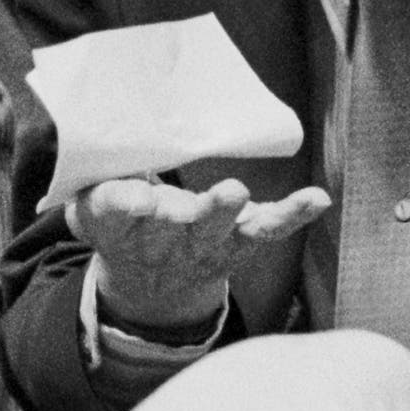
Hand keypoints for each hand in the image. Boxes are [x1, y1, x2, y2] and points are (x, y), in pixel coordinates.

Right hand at [70, 174, 332, 334]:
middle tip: (208, 199)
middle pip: (173, 227)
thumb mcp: (92, 203)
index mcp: (116, 225)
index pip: (115, 214)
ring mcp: (204, 244)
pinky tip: (317, 199)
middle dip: (191, 213)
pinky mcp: (240, 241)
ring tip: (237, 192)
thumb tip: (104, 127)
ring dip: (228, 212)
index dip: (125, 205)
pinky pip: (269, 229)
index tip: (138, 201)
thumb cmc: (121, 220)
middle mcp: (161, 240)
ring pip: (220, 230)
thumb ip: (99, 174)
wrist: (152, 283)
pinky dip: (293, 214)